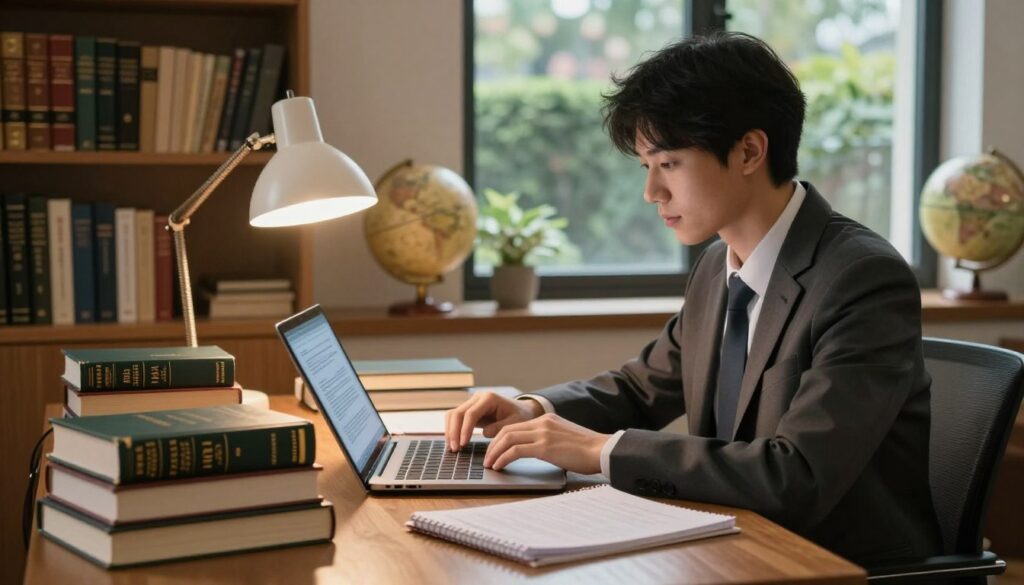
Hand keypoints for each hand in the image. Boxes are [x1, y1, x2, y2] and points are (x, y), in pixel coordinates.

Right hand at [444, 392, 542, 451]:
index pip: (470, 413)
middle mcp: (478, 398)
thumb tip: (484, 433)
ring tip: (452, 448)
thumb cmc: (520, 416)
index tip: (463, 444)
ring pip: (453, 415)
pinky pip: (456, 419)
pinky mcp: (469, 411)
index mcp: (489, 398)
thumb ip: (500, 427)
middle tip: (454, 449)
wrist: (522, 410)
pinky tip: (453, 443)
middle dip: (453, 432)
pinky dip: (452, 430)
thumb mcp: (515, 422)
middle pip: (457, 413)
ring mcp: (472, 403)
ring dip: (450, 431)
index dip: (464, 429)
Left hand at [483, 413, 609, 474]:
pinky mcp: (544, 447)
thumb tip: (536, 450)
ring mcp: (543, 433)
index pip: (515, 426)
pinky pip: (515, 451)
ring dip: (494, 453)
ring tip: (489, 464)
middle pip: (507, 430)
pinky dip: (503, 458)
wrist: (602, 450)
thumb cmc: (587, 450)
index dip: (500, 438)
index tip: (493, 450)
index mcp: (546, 419)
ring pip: (507, 439)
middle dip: (493, 445)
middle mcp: (542, 423)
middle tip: (487, 458)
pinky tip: (499, 466)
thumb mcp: (564, 438)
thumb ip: (549, 439)